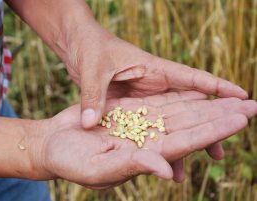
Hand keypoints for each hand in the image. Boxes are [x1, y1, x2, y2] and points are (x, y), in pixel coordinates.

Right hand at [29, 92, 255, 188]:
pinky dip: (180, 97)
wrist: (55, 144)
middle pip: (191, 126)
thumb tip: (168, 172)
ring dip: (206, 105)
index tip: (239, 121)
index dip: (212, 132)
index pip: (186, 143)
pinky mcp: (131, 110)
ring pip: (180, 112)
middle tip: (252, 107)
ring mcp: (141, 124)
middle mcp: (148, 140)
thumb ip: (134, 167)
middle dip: (220, 117)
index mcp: (144, 156)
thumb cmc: (72, 161)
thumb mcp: (100, 169)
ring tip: (233, 98)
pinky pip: (160, 102)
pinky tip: (199, 94)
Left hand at [64, 28, 247, 180]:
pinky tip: (167, 158)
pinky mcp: (134, 106)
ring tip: (208, 156)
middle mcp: (154, 83)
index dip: (218, 87)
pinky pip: (153, 125)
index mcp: (152, 68)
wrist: (79, 47)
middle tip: (227, 142)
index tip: (242, 98)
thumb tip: (90, 123)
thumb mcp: (92, 71)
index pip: (191, 78)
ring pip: (174, 119)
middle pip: (189, 104)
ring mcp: (146, 96)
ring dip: (190, 136)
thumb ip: (93, 96)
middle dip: (210, 121)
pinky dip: (162, 139)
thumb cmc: (89, 48)